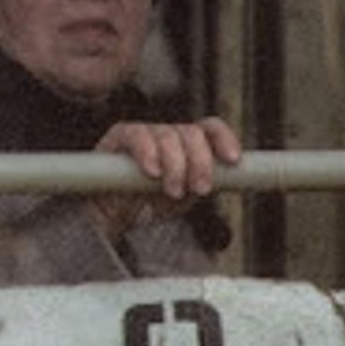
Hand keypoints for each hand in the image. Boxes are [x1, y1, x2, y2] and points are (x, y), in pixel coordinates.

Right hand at [88, 116, 241, 237]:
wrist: (111, 217)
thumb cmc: (148, 204)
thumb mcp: (184, 197)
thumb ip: (202, 182)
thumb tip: (230, 176)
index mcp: (187, 145)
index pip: (210, 128)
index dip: (224, 139)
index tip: (233, 160)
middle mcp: (167, 134)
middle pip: (192, 132)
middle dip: (200, 162)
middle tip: (199, 189)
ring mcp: (144, 132)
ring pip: (168, 135)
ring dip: (176, 165)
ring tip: (172, 191)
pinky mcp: (119, 136)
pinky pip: (136, 135)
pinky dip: (148, 153)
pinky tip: (152, 172)